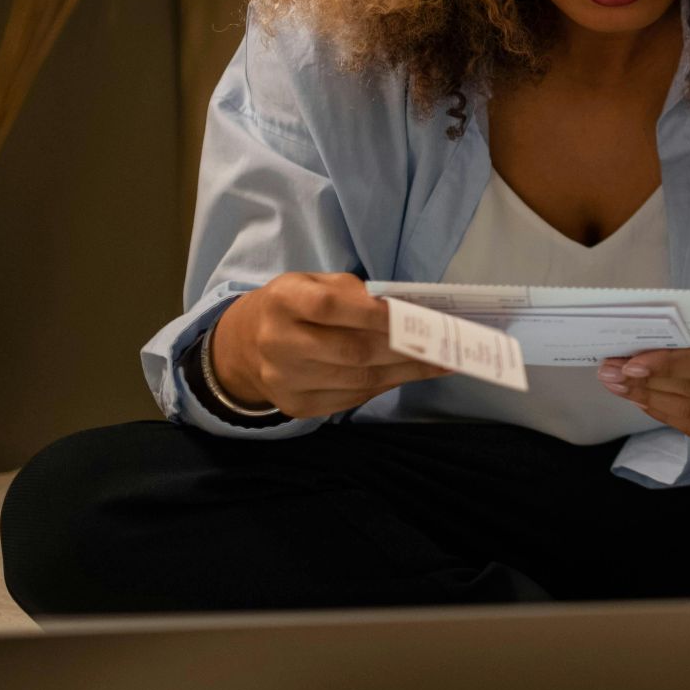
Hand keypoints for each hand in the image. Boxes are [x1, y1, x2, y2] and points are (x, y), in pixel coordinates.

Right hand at [211, 271, 452, 417]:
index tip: (416, 315)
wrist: (246, 345)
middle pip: (352, 351)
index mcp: (282, 301)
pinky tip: (409, 374)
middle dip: (404, 348)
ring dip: (405, 371)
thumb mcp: (315, 283)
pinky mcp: (296, 406)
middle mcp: (277, 342)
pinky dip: (386, 385)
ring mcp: (285, 380)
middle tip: (442, 343)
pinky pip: (352, 399)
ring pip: (358, 380)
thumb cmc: (296, 306)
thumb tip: (408, 310)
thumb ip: (355, 293)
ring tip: (438, 361)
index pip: (329, 307)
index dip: (375, 314)